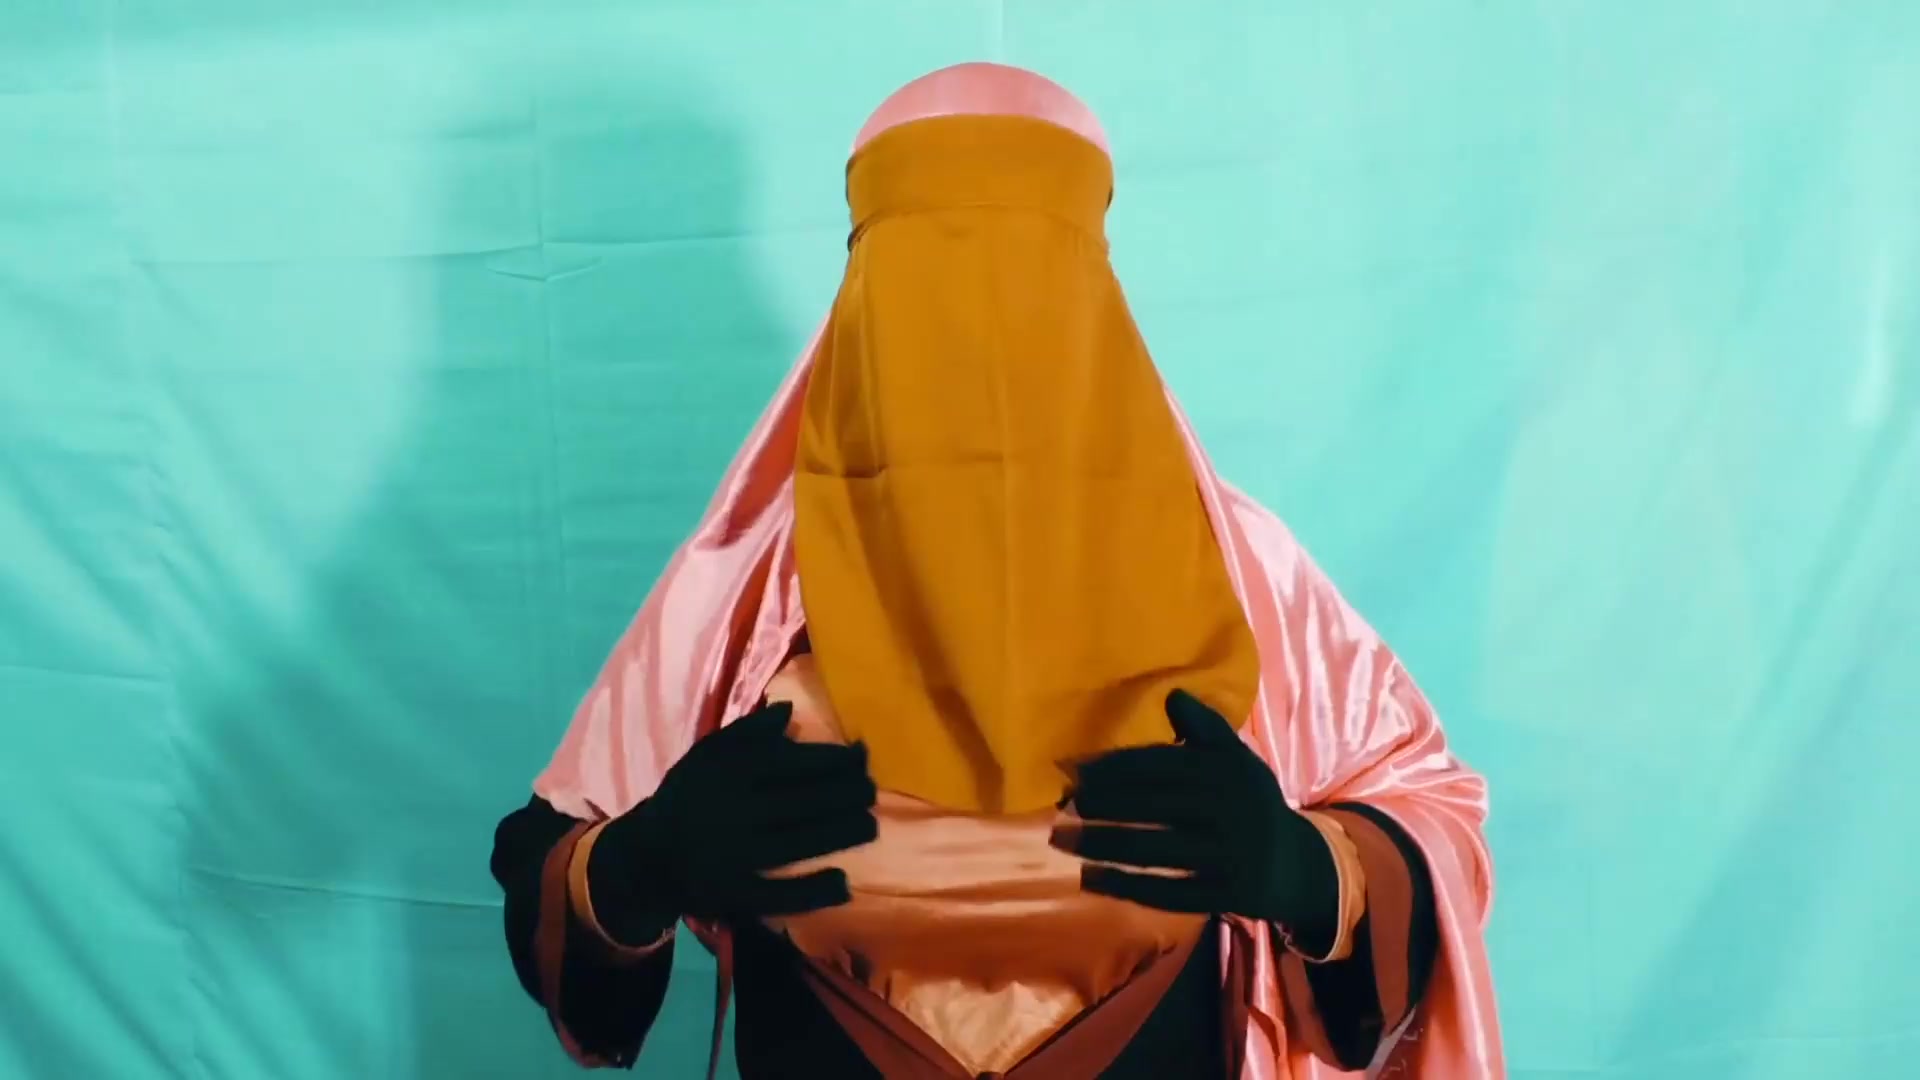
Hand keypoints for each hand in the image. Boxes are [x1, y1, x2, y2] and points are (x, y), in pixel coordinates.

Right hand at [591, 702, 876, 938]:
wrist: (645, 859)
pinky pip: (781, 896)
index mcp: (726, 774)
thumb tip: (789, 710)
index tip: (861, 757)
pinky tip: (844, 883)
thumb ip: (746, 734)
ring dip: (841, 833)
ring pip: (800, 843)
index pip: (792, 763)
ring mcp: (735, 857)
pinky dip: (813, 890)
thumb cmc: (687, 799)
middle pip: (804, 802)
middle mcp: (732, 812)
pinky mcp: (735, 896)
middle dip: (846, 795)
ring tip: (870, 825)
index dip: (833, 760)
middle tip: (872, 791)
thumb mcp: (705, 757)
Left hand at [1051, 691, 1337, 941]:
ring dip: (1103, 844)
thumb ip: (1206, 730)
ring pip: (1155, 848)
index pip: (1162, 765)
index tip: (1074, 771)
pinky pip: (1168, 890)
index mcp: (1228, 772)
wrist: (1299, 865)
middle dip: (1102, 804)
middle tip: (1062, 803)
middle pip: (1153, 805)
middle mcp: (1229, 810)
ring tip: (1061, 838)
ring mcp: (1228, 854)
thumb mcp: (1239, 761)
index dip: (1115, 767)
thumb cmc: (1253, 805)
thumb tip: (1173, 694)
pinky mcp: (1224, 893)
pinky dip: (1126, 885)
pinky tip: (1090, 878)